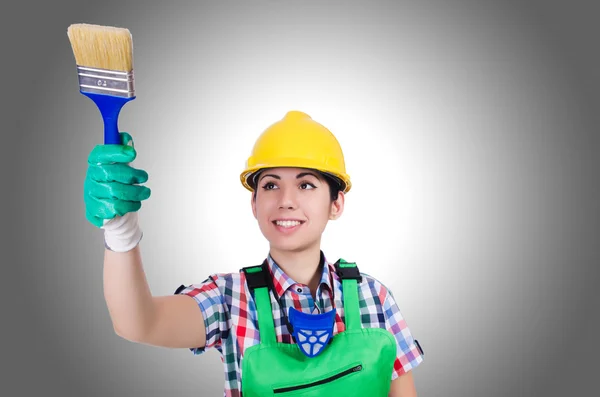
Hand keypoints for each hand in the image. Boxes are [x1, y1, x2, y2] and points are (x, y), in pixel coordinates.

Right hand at [84, 132, 150, 250]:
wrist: (117, 212)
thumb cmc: (120, 185)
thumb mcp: (125, 166)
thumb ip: (125, 151)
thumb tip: (125, 138)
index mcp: (95, 164)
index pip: (100, 154)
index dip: (115, 152)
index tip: (133, 153)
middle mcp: (90, 179)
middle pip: (110, 173)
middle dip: (132, 175)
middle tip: (144, 177)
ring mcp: (90, 196)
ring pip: (116, 192)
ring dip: (136, 192)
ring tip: (144, 192)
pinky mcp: (95, 211)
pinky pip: (116, 208)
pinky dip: (130, 205)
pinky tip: (134, 203)